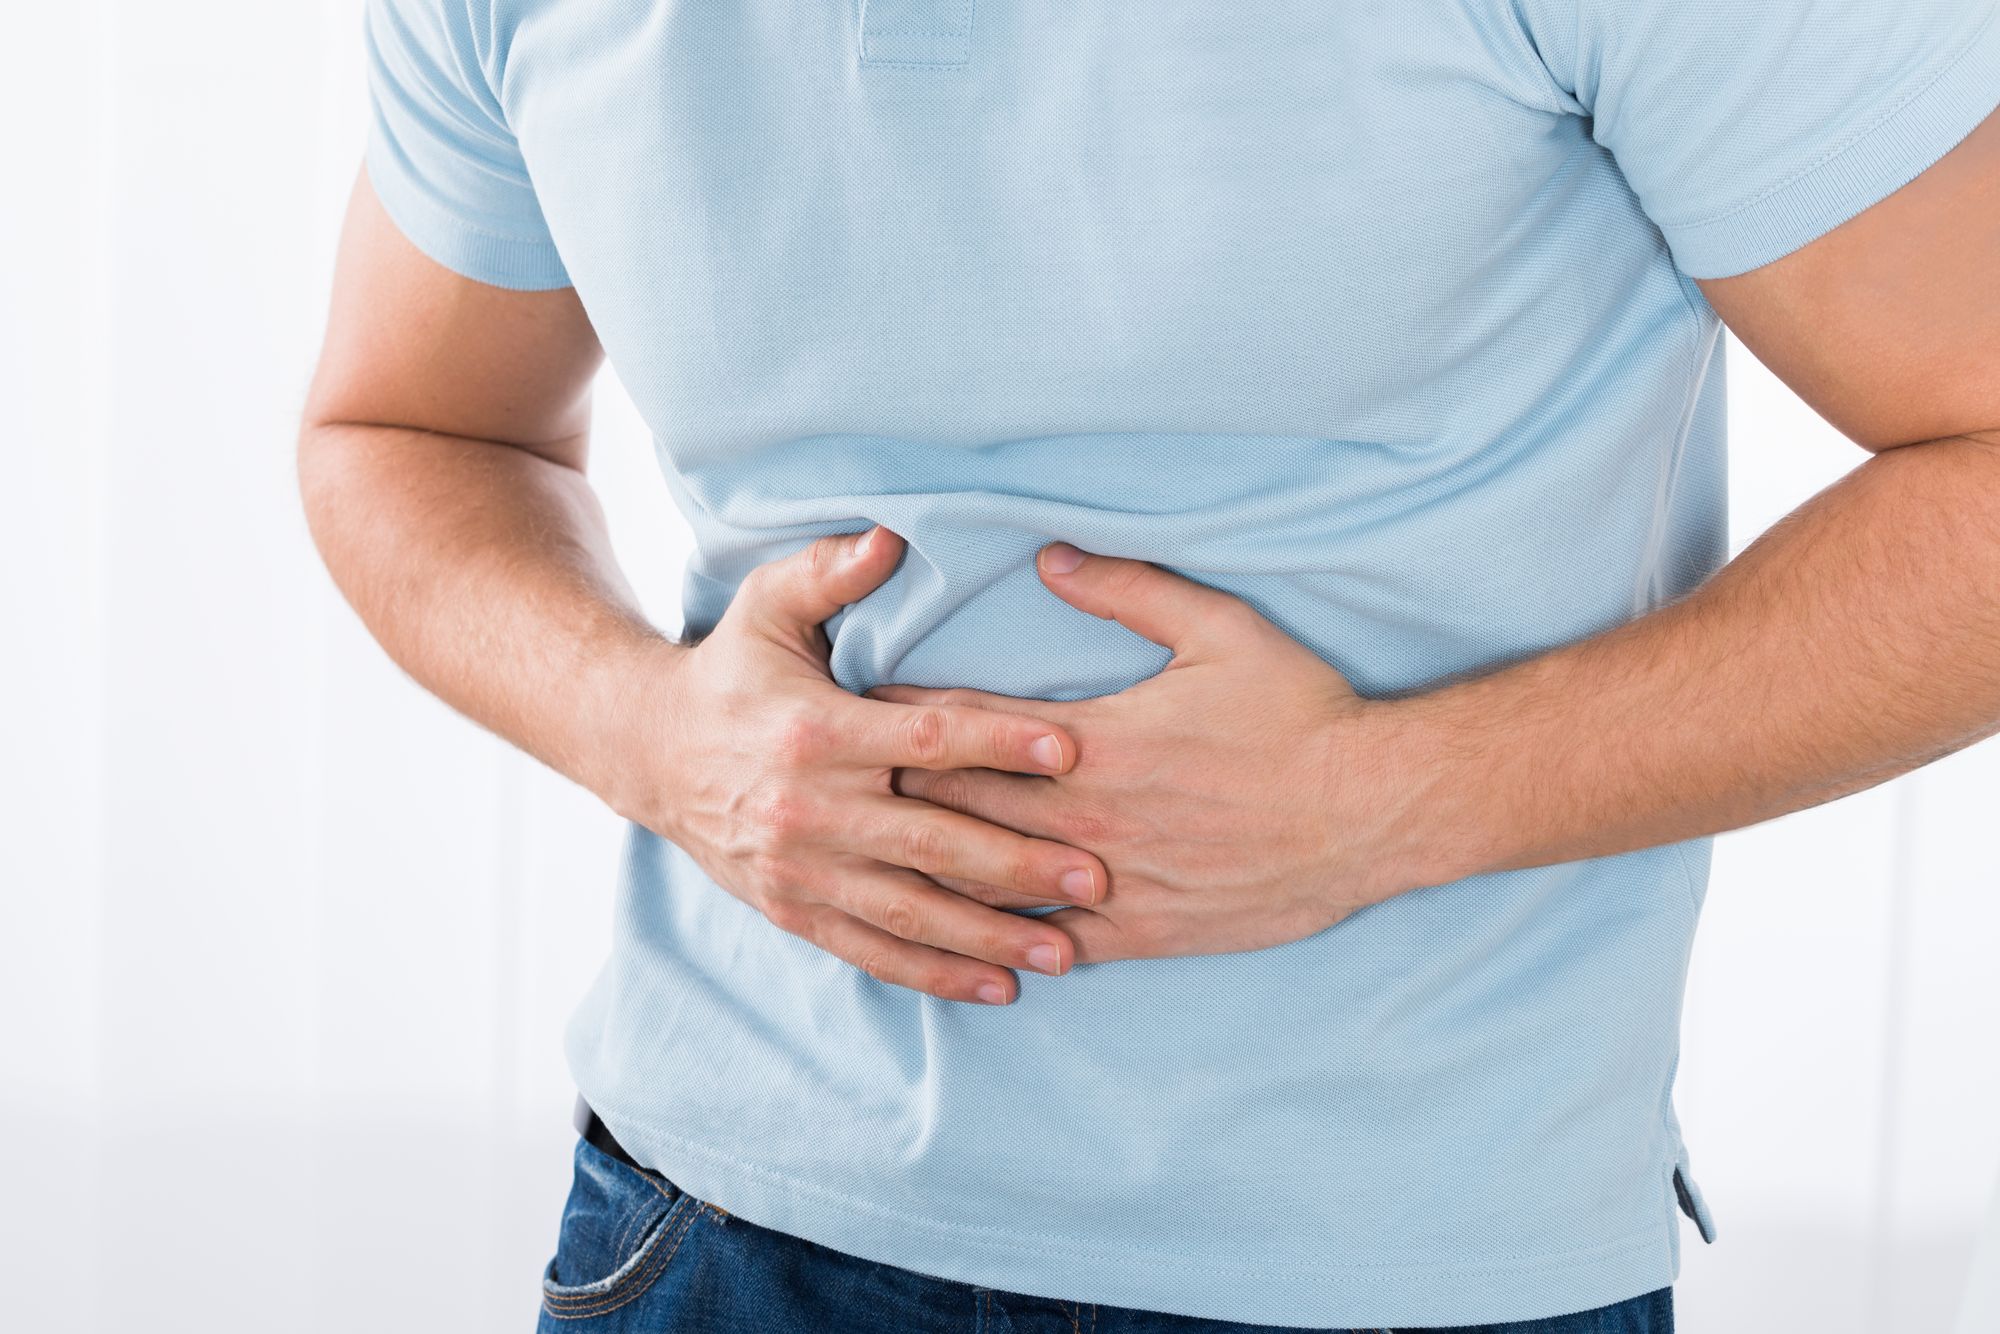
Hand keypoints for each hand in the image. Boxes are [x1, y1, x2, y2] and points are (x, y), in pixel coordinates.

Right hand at [613, 526, 1107, 1003]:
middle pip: (931, 840)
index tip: (1072, 749)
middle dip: (1018, 861)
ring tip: (1066, 950)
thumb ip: (832, 571)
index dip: (1001, 742)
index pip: (926, 738)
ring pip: (909, 911)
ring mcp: (801, 869)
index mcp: (816, 731)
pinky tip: (997, 986)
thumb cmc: (732, 669)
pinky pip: (872, 951)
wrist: (648, 750)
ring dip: (991, 935)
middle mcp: (809, 809)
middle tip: (1096, 870)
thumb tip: (893, 535)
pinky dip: (935, 974)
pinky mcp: (793, 910)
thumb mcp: (769, 605)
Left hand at [867, 543, 1426, 964]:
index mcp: (1091, 740)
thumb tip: (1047, 559)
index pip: (964, 726)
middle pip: (954, 804)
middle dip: (890, 791)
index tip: (847, 707)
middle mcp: (1084, 816)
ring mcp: (1109, 880)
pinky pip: (1047, 943)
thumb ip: (1127, 590)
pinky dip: (996, 939)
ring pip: (986, 882)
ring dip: (924, 868)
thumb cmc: (1300, 715)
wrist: (1373, 810)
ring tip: (866, 859)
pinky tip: (956, 938)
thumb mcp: (1220, 629)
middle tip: (829, 783)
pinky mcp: (1140, 931)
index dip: (900, 716)